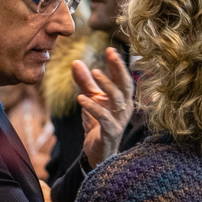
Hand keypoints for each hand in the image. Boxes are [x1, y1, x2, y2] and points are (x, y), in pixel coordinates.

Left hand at [73, 48, 133, 169]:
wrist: (98, 152)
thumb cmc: (97, 124)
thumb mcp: (90, 100)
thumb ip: (85, 82)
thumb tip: (76, 62)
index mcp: (123, 99)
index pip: (123, 78)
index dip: (118, 64)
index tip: (111, 49)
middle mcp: (125, 109)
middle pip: (125, 86)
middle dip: (119, 69)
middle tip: (110, 54)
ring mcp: (119, 121)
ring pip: (117, 100)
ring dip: (106, 85)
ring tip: (93, 72)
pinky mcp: (111, 133)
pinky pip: (104, 118)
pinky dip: (93, 107)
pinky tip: (81, 98)